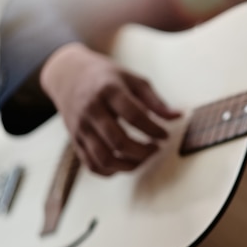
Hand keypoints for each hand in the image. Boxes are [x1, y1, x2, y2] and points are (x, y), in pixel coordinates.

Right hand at [40, 42, 180, 175]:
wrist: (68, 74)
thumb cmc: (107, 77)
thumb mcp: (132, 80)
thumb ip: (155, 100)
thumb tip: (178, 116)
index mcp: (108, 91)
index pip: (134, 116)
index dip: (154, 129)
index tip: (165, 135)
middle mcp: (92, 110)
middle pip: (119, 142)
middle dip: (144, 151)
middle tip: (157, 148)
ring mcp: (81, 128)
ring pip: (104, 158)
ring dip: (129, 165)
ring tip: (144, 157)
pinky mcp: (75, 140)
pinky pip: (92, 165)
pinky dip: (111, 172)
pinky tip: (126, 163)